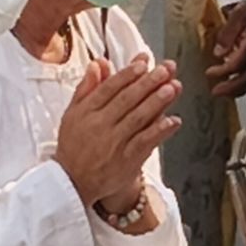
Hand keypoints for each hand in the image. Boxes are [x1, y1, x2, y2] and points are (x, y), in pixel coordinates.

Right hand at [54, 56, 182, 211]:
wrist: (71, 182)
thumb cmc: (74, 145)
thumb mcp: (73, 114)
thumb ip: (87, 87)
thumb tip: (98, 63)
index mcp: (86, 111)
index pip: (109, 88)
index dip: (127, 74)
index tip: (143, 63)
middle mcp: (100, 125)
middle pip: (127, 100)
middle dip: (148, 82)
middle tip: (165, 69)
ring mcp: (115, 144)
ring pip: (138, 119)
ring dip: (157, 102)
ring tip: (173, 88)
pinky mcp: (127, 161)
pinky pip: (145, 143)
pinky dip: (160, 131)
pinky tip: (173, 121)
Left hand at [206, 3, 245, 98]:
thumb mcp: (241, 13)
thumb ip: (229, 33)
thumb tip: (218, 52)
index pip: (236, 63)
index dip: (222, 71)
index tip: (210, 73)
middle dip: (231, 87)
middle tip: (217, 91)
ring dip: (241, 87)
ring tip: (228, 90)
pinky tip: (244, 80)